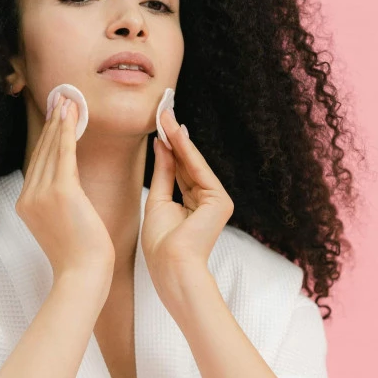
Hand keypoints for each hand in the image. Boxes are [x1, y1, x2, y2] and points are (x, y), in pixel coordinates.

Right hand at [16, 95, 113, 303]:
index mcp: (27, 204)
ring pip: (51, 149)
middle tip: (61, 100)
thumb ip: (59, 202)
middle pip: (42, 152)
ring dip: (60, 122)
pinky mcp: (60, 192)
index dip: (47, 138)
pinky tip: (71, 115)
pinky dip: (66, 132)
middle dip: (52, 124)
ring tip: (68, 101)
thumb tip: (69, 185)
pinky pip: (63, 154)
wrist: (82, 274)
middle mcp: (28, 196)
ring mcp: (41, 194)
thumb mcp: (62, 224)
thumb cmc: (81, 255)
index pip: (38, 163)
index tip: (55, 118)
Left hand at [142, 107, 232, 300]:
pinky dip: (186, 151)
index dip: (168, 148)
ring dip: (178, 138)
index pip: (179, 171)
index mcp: (193, 206)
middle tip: (163, 111)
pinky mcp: (220, 201)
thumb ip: (163, 172)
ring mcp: (216, 201)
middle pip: (187, 164)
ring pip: (193, 164)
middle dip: (174, 138)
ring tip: (165, 114)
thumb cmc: (161, 244)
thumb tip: (162, 144)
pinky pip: (199, 170)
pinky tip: (174, 132)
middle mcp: (207, 201)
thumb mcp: (157, 200)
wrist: (171, 266)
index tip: (159, 126)